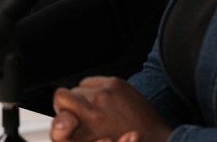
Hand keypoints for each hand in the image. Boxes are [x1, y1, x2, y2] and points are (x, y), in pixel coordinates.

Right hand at [50, 77, 170, 141]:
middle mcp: (92, 113)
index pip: (56, 123)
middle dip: (67, 105)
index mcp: (85, 134)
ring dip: (84, 97)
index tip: (67, 123)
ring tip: (100, 110)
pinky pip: (91, 81)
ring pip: (76, 87)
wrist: (160, 140)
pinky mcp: (115, 83)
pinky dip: (96, 89)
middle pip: (61, 97)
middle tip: (81, 116)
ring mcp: (104, 95)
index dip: (59, 123)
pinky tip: (108, 102)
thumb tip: (61, 120)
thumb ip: (74, 136)